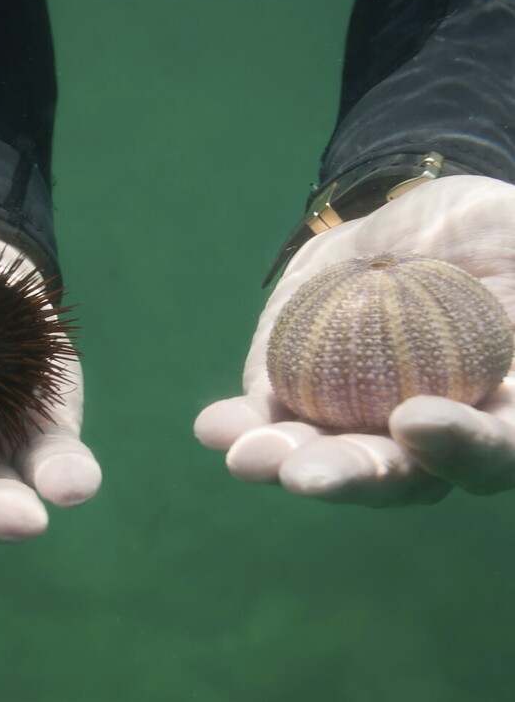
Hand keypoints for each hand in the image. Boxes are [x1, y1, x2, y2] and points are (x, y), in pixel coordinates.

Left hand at [194, 175, 514, 505]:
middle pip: (398, 475)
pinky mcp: (300, 399)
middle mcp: (430, 439)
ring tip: (249, 455)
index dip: (461, 448)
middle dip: (351, 476)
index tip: (415, 418)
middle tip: (306, 474)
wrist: (411, 226)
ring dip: (285, 461)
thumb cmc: (498, 235)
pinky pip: (271, 420)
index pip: (494, 452)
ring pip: (327, 458)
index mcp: (502, 415)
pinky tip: (216, 427)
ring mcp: (360, 424)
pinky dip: (242, 427)